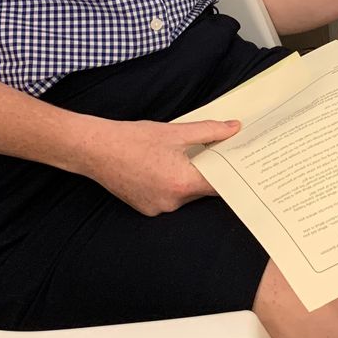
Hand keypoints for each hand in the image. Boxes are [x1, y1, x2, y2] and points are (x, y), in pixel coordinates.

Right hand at [82, 116, 240, 215]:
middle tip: (213, 154)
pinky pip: (168, 199)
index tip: (242, 166)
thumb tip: (234, 128)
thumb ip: (209, 131)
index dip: (232, 174)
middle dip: (208, 172)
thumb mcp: (175, 131)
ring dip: (188, 179)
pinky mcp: (146, 209)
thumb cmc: (133, 139)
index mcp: (182, 183)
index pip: (219, 185)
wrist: (95, 149)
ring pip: (185, 195)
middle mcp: (172, 202)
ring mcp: (158, 208)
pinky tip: (162, 168)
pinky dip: (171, 186)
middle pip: (202, 190)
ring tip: (180, 158)